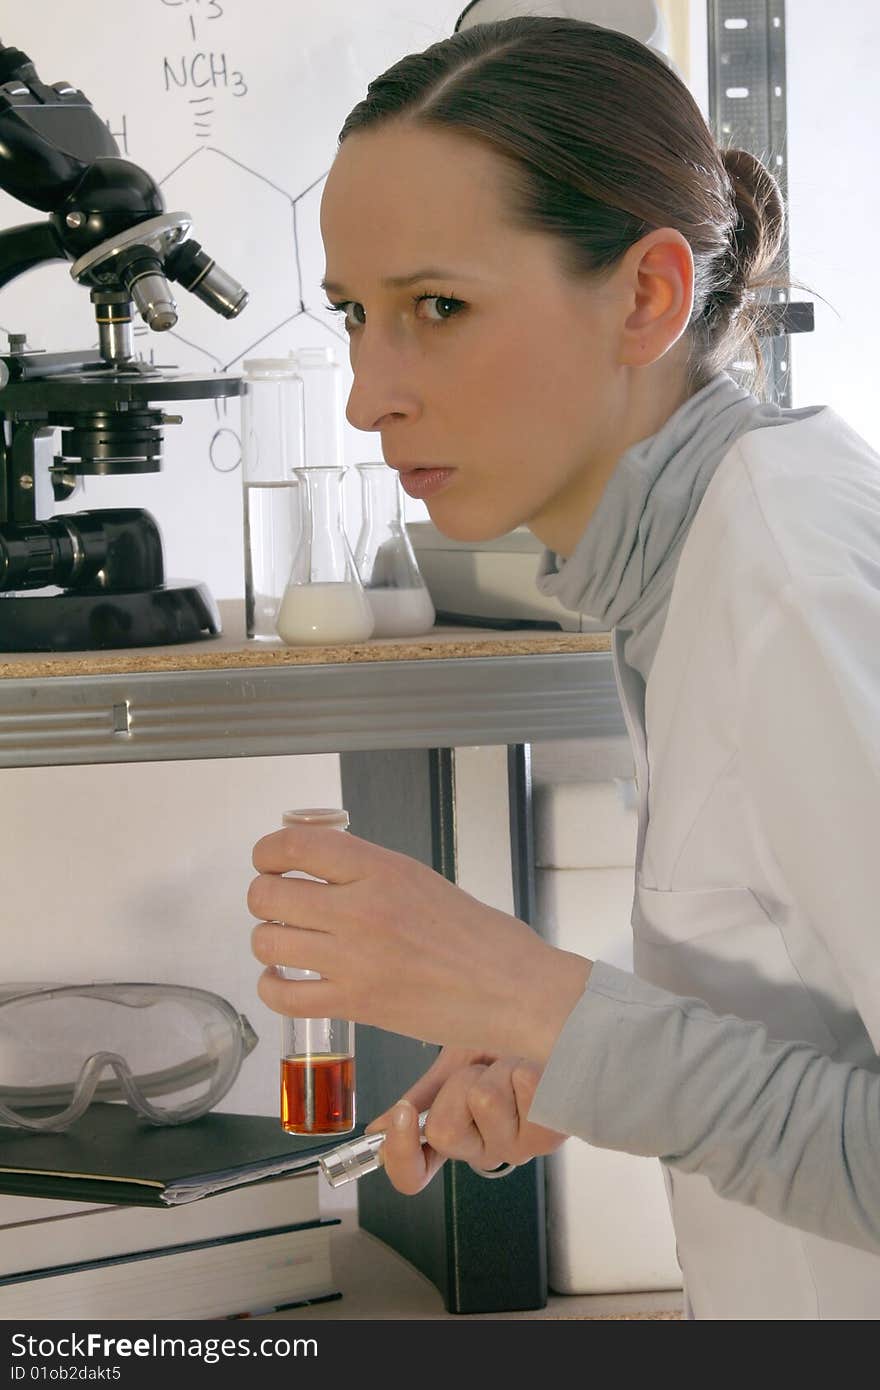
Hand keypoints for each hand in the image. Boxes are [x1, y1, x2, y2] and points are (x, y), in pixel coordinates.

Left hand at [248, 823, 590, 1061]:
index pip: (295, 846)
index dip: (267, 851)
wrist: (514, 990)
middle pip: (269, 895)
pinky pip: (283, 996)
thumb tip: (318, 868)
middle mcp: (361, 911)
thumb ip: (368, 872)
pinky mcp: (355, 1005)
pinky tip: (283, 980)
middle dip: (263, 897)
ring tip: (284, 942)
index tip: (267, 859)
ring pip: (268, 943)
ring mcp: (354, 961)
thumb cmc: (480, 937)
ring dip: (267, 940)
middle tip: (276, 904)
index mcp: (381, 870)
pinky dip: (272, 987)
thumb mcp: (421, 880)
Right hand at [364, 1047, 567, 1195]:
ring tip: (514, 1064)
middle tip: (483, 1069)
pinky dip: (523, 1064)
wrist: (559, 1027)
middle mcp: (485, 1150)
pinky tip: (537, 1068)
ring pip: (482, 1102)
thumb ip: (422, 1096)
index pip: (413, 1175)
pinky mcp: (551, 1133)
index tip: (402, 1113)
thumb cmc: (510, 1045)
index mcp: (457, 1136)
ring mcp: (519, 1146)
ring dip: (496, 1068)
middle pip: (445, 1133)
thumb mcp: (455, 1063)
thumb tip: (375, 1128)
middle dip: (458, 1084)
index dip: (399, 1152)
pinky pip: (520, 1089)